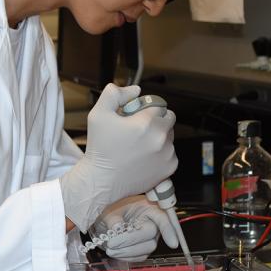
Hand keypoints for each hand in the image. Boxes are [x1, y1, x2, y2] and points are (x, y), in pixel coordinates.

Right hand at [61, 84, 176, 231]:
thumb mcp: (99, 114)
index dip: (146, 108)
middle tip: (139, 129)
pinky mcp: (169, 168)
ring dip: (159, 136)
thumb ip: (115, 94)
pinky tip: (145, 157)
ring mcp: (167, 154)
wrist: (101, 180)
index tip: (136, 117)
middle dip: (156, 120)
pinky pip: (171, 153)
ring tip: (140, 144)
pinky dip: (161, 153)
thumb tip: (136, 90)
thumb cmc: (100, 148)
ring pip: (170, 136)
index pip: (159, 104)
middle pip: (168, 119)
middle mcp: (161, 138)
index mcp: (147, 122)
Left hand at [90, 196, 178, 261]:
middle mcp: (153, 223)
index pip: (163, 218)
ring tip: (110, 249)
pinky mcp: (144, 249)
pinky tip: (116, 252)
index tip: (172, 244)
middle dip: (130, 241)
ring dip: (127, 251)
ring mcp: (150, 238)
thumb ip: (114, 219)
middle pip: (151, 235)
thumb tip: (117, 229)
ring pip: (146, 249)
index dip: (168, 230)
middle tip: (112, 243)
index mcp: (149, 208)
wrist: (107, 222)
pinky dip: (127, 257)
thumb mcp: (111, 210)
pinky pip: (140, 257)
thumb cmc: (112, 212)